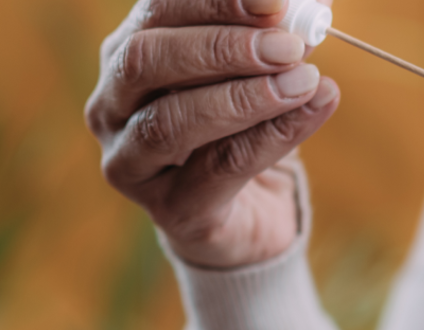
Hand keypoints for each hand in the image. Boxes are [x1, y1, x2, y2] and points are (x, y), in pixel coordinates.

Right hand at [85, 0, 338, 267]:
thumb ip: (272, 40)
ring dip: (244, 97)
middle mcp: (112, 105)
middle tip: (288, 45)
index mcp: (127, 53)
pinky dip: (271, 136)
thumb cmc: (243, 127)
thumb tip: (310, 8)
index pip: (157, 12)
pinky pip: (218, 168)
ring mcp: (130, 162)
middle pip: (145, 61)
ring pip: (170, 122)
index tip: (276, 1)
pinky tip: (311, 110)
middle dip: (221, 47)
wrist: (245, 214)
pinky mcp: (170, 209)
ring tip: (303, 80)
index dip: (213, 2)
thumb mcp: (256, 73)